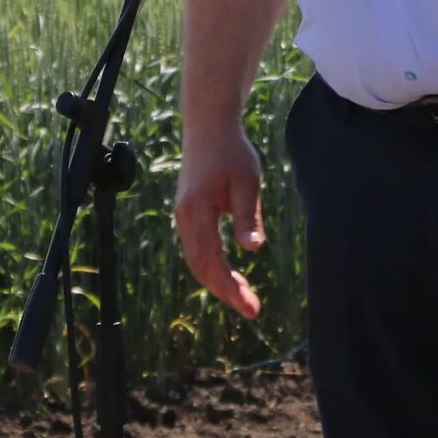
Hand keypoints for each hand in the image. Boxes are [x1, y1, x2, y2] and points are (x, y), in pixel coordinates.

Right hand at [173, 120, 266, 319]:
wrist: (208, 127)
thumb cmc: (231, 152)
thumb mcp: (247, 181)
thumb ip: (248, 215)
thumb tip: (253, 249)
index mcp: (196, 212)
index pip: (212, 262)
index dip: (230, 288)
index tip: (251, 308)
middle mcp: (184, 219)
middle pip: (201, 268)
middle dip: (226, 292)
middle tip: (252, 310)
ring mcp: (184, 219)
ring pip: (197, 262)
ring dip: (219, 283)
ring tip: (246, 298)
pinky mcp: (189, 216)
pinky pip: (198, 251)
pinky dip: (213, 268)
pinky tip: (232, 276)